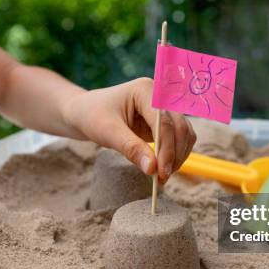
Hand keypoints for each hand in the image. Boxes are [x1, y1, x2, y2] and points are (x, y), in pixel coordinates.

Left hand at [62, 78, 195, 183]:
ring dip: (178, 156)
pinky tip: (162, 168)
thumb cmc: (92, 116)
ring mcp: (164, 109)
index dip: (166, 148)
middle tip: (162, 178)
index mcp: (145, 90)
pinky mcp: (164, 122)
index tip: (161, 172)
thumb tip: (152, 169)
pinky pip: (179, 138)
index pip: (164, 121)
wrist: (84, 112)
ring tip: (161, 176)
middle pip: (179, 127)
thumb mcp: (108, 132)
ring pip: (184, 133)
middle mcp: (160, 97)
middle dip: (174, 154)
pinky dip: (175, 154)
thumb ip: (131, 148)